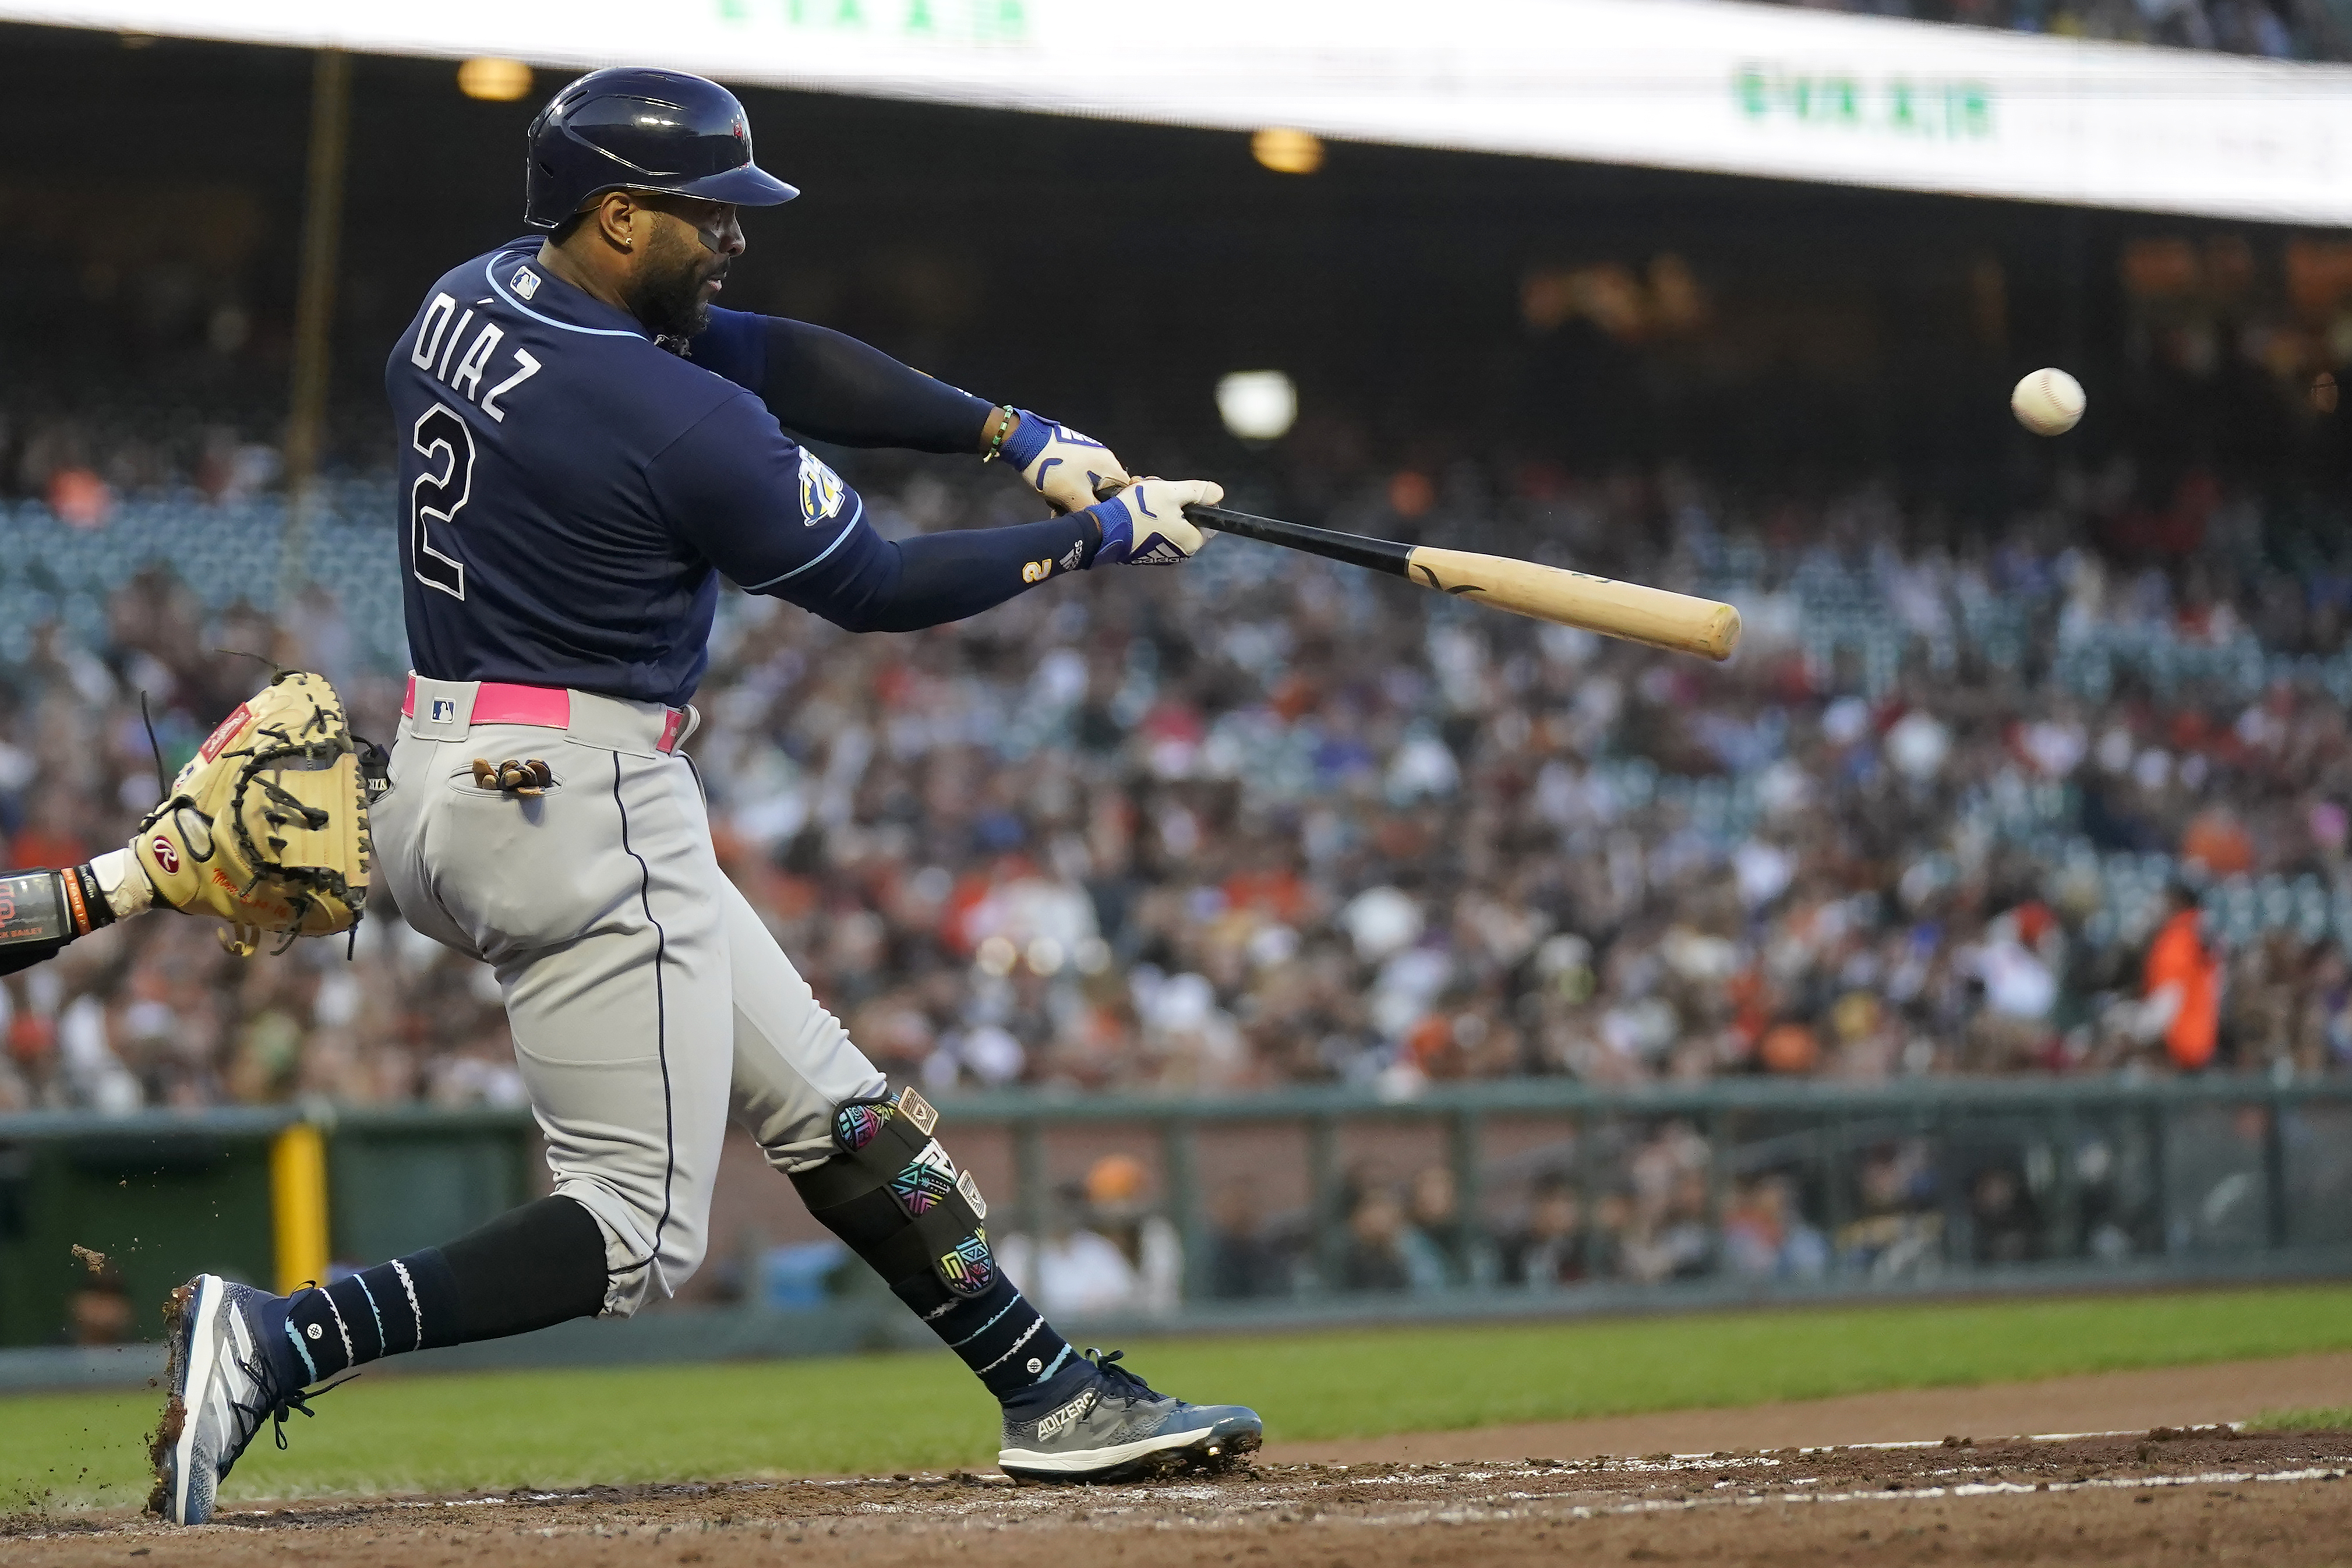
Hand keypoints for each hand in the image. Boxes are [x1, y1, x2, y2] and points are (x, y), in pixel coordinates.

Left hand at [999, 411, 1130, 514]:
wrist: (1025, 441)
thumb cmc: (1054, 468)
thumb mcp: (1073, 496)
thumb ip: (1093, 512)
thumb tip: (1102, 526)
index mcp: (1110, 466)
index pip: (1125, 492)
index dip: (1116, 509)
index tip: (1101, 520)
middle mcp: (1103, 458)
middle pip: (1105, 491)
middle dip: (1089, 506)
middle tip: (1073, 515)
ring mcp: (1087, 455)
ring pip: (1088, 487)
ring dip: (1075, 500)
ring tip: (1057, 508)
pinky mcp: (1072, 455)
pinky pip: (1076, 479)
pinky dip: (1068, 490)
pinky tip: (1053, 497)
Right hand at [1088, 478, 1220, 565]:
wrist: (1106, 530)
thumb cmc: (1141, 510)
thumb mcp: (1172, 492)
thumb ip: (1197, 492)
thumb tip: (1218, 493)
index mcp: (1193, 540)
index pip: (1206, 519)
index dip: (1195, 501)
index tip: (1179, 491)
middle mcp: (1180, 552)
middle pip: (1184, 518)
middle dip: (1171, 501)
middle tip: (1155, 489)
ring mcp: (1161, 554)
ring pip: (1167, 521)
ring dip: (1156, 505)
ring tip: (1139, 495)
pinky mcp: (1144, 553)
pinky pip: (1153, 530)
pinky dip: (1145, 517)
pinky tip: (1132, 507)